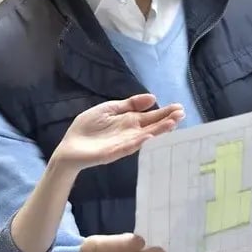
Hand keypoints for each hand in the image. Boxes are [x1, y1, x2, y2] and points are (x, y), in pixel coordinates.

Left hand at [52, 94, 183, 171]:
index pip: (151, 117)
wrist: (70, 147)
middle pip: (152, 126)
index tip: (179, 108)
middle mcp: (130, 133)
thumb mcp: (109, 109)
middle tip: (181, 114)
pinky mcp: (113, 152)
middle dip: (166, 120)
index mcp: (129, 121)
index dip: (164, 112)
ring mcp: (123, 143)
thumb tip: (152, 98)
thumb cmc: (88, 127)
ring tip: (172, 124)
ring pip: (145, 136)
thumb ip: (129, 104)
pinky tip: (149, 136)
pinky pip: (128, 146)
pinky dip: (138, 142)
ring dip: (158, 131)